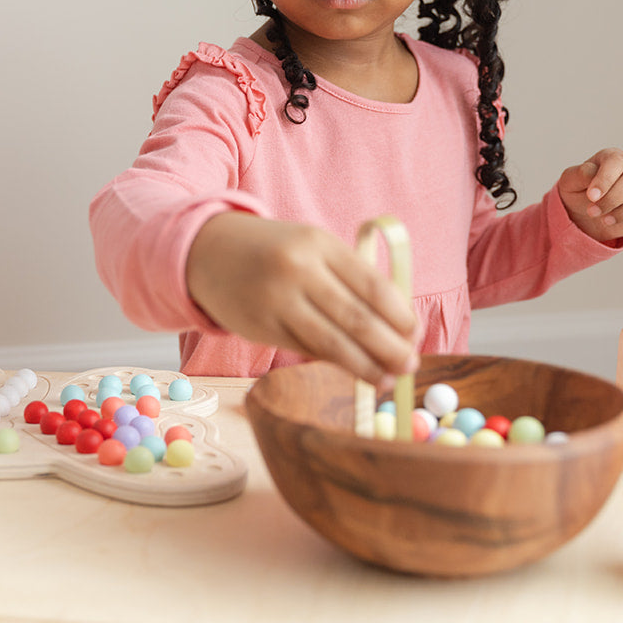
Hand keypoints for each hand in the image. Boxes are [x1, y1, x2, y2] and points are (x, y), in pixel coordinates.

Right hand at [186, 212, 417, 385]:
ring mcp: (276, 301)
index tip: (414, 333)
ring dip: (365, 365)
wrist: (208, 252)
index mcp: (319, 243)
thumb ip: (349, 277)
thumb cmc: (274, 251)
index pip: (372, 285)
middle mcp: (298, 270)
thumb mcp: (312, 246)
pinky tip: (353, 371)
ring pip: (331, 342)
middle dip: (390, 347)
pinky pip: (305, 350)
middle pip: (356, 318)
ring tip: (387, 379)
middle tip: (411, 365)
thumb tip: (394, 325)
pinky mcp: (259, 328)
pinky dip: (333, 362)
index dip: (400, 315)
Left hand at [557, 147, 622, 241]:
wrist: (583, 212)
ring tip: (606, 220)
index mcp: (613, 158)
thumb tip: (591, 172)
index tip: (591, 197)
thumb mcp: (570, 181)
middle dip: (613, 199)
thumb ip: (579, 174)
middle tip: (592, 212)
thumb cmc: (578, 191)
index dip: (605, 179)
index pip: (616, 161)